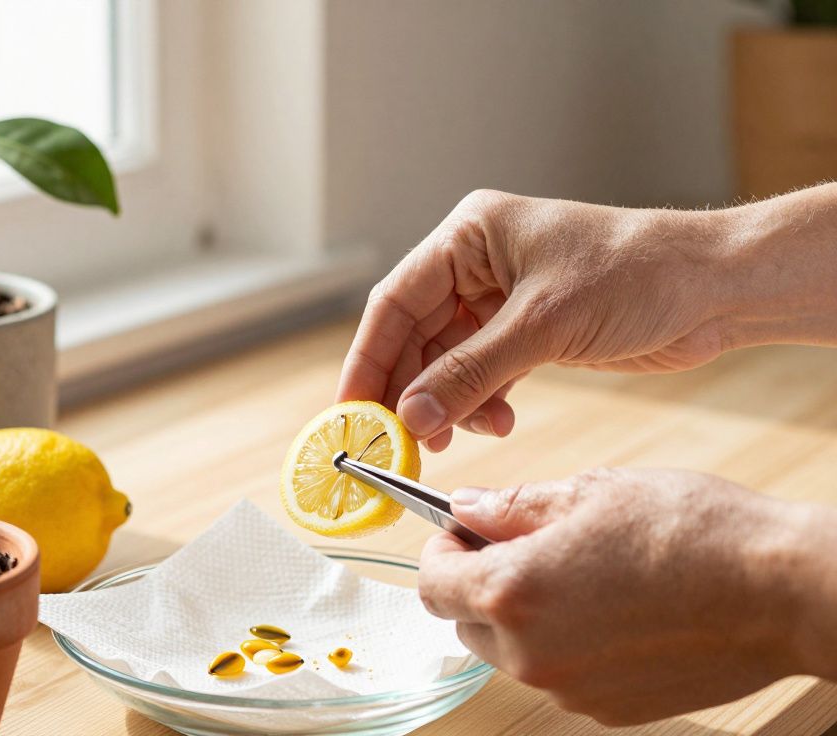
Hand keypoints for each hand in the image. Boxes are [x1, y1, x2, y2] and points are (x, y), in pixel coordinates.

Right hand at [338, 189, 735, 450]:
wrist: (717, 287)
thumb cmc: (639, 274)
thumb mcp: (544, 325)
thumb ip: (471, 373)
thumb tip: (411, 417)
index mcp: (469, 235)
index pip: (396, 301)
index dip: (368, 358)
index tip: (351, 410)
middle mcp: (477, 263)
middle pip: (415, 335)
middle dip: (410, 390)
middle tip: (401, 442)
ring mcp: (501, 299)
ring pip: (446, 361)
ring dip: (449, 403)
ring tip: (460, 436)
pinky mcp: (527, 331)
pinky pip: (481, 373)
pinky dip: (482, 402)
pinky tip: (500, 422)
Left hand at [418, 468, 836, 725]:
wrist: (781, 592)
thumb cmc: (691, 531)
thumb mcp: (591, 494)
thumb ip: (514, 506)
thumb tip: (466, 507)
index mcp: (511, 592)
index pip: (431, 582)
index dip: (441, 550)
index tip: (462, 531)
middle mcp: (530, 653)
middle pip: (465, 621)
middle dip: (480, 582)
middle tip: (522, 543)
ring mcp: (568, 689)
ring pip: (510, 652)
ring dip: (521, 616)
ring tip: (578, 573)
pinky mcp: (606, 710)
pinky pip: (558, 674)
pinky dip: (564, 644)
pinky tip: (610, 608)